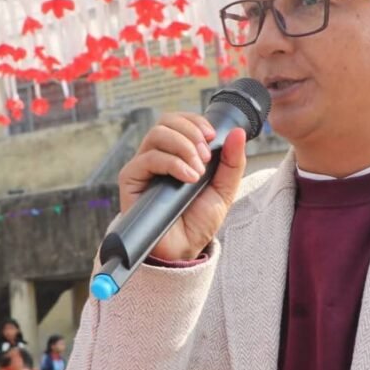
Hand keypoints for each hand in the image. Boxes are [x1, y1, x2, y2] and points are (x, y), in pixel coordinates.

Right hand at [117, 113, 247, 261]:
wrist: (183, 249)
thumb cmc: (198, 220)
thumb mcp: (224, 189)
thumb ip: (232, 161)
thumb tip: (238, 132)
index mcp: (176, 153)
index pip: (178, 121)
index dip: (195, 121)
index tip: (213, 136)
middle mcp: (157, 156)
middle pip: (166, 122)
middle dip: (191, 133)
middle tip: (206, 156)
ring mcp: (143, 167)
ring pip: (156, 135)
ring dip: (183, 147)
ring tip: (198, 171)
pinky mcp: (131, 179)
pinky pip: (148, 158)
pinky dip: (173, 163)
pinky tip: (188, 178)